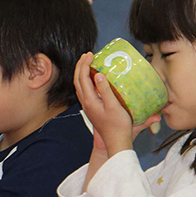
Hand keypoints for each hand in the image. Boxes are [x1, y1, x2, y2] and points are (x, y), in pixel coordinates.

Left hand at [75, 53, 160, 189]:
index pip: (83, 78)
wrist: (116, 141)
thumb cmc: (118, 126)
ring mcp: (88, 106)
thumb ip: (106, 90)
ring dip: (81, 72)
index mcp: (89, 100)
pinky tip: (94, 78)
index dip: (85, 64)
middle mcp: (86, 102)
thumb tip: (99, 75)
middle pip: (77, 80)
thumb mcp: (114, 107)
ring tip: (88, 63)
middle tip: (87, 55)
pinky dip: (86, 80)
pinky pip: (84, 90)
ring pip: (79, 85)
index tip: (90, 54)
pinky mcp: (92, 108)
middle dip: (80, 65)